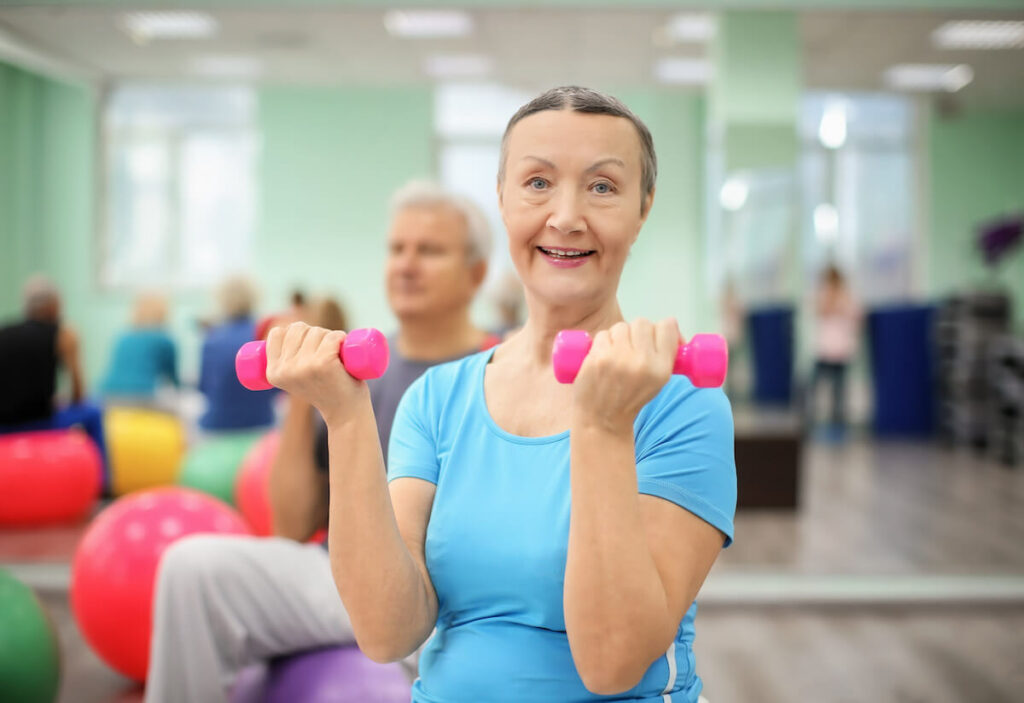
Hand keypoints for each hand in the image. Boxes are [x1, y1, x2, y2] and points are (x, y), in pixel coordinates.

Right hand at [265, 322, 369, 425]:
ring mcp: (304, 366)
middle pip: (298, 328)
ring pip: (317, 331)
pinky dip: (341, 338)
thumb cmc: (324, 389)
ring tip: (335, 358)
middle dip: (314, 333)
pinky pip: (332, 337)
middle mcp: (285, 370)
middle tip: (325, 353)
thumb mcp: (295, 376)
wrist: (345, 413)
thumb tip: (284, 331)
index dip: (295, 333)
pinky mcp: (324, 363)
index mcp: (273, 373)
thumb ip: (286, 359)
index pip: (277, 332)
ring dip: (330, 337)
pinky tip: (343, 351)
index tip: (308, 346)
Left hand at [571, 318, 679, 434]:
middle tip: (631, 348)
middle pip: (643, 323)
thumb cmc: (630, 399)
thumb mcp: (658, 382)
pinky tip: (603, 357)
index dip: (661, 329)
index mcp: (661, 369)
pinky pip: (603, 334)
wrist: (602, 420)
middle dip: (637, 332)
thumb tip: (670, 327)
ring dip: (618, 336)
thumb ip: (664, 355)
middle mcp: (642, 362)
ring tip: (616, 354)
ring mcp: (618, 358)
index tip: (655, 337)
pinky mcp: (598, 358)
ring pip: (621, 326)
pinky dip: (602, 343)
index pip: (667, 327)